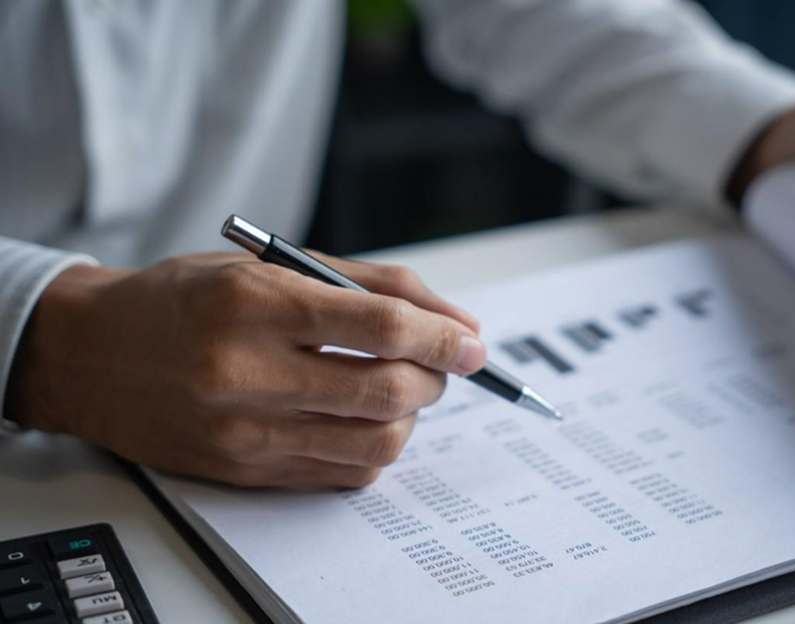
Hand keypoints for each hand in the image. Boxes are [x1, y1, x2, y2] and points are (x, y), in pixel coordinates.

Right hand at [5, 253, 485, 487]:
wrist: (93, 353)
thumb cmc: (186, 298)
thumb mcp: (272, 265)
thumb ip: (371, 286)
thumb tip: (456, 322)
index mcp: (255, 304)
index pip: (381, 326)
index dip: (444, 336)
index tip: (473, 342)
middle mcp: (247, 371)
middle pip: (388, 390)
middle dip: (437, 378)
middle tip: (440, 363)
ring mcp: (244, 430)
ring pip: (376, 442)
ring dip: (411, 417)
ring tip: (399, 388)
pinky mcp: (244, 470)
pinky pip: (344, 474)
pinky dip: (376, 447)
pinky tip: (363, 418)